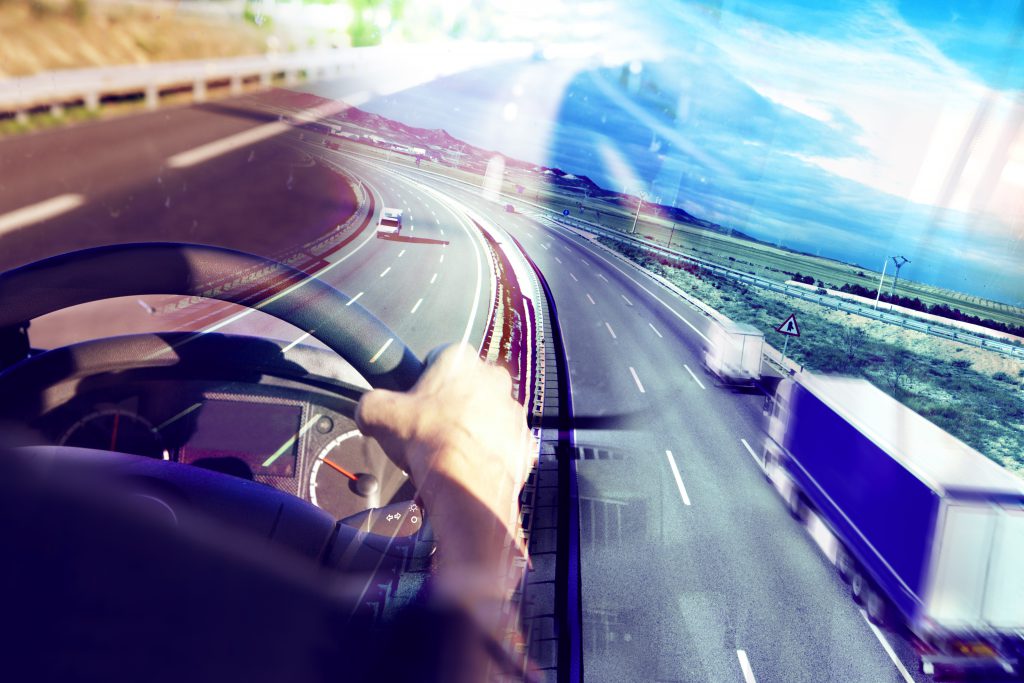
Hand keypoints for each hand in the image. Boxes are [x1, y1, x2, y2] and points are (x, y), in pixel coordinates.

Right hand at [355, 344, 533, 569]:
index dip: (422, 381)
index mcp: (460, 359)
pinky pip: (503, 443)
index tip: (415, 403)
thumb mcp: (378, 413)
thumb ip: (370, 403)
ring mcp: (513, 410)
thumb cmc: (426, 440)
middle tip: (431, 430)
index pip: (438, 358)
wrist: (465, 483)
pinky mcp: (523, 440)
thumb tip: (368, 412)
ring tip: (450, 452)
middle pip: (467, 386)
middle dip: (452, 404)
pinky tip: (470, 466)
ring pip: (488, 414)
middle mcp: (493, 377)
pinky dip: (489, 453)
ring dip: (473, 428)